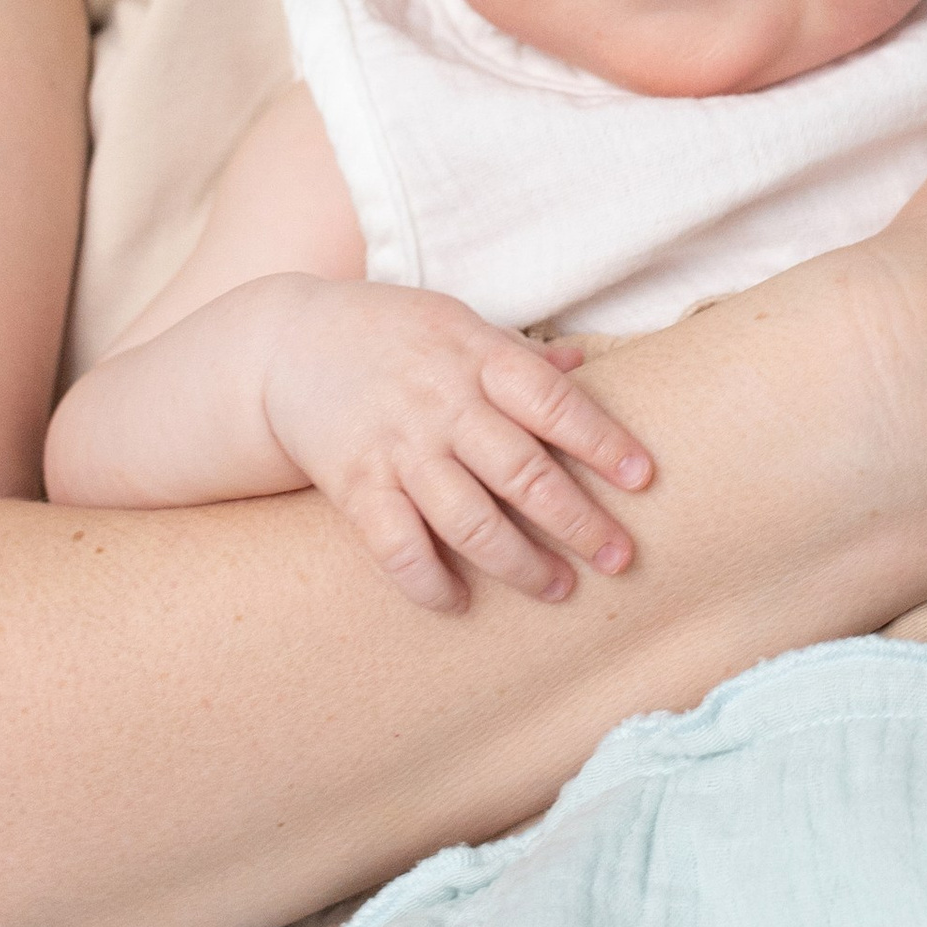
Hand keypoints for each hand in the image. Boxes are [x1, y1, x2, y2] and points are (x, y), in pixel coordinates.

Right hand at [260, 285, 651, 610]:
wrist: (284, 344)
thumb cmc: (388, 334)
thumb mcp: (455, 323)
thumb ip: (516, 355)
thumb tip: (584, 362)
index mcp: (475, 357)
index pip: (553, 402)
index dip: (602, 441)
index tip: (642, 478)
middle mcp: (441, 403)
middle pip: (523, 471)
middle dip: (577, 521)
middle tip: (619, 558)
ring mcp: (397, 446)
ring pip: (469, 519)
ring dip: (519, 563)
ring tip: (558, 589)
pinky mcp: (354, 484)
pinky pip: (396, 545)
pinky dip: (427, 581)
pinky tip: (457, 603)